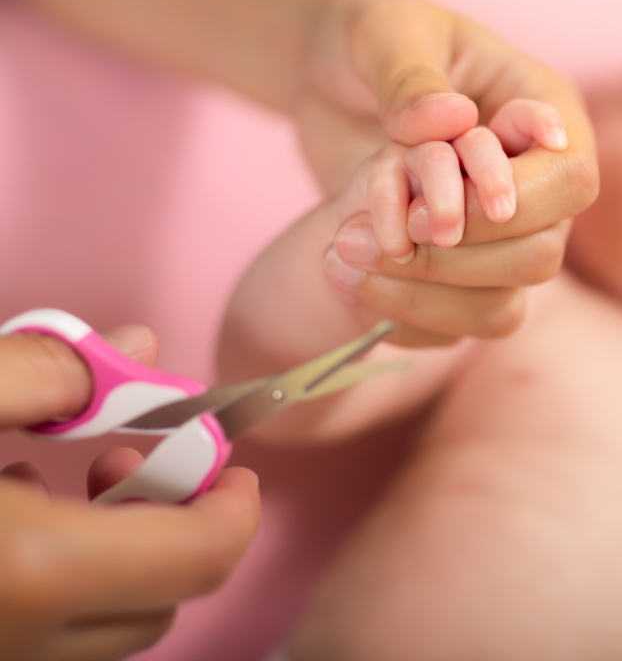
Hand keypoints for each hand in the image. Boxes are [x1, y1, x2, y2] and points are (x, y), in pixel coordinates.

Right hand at [0, 329, 260, 660]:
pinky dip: (56, 583)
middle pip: (162, 603)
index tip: (230, 461)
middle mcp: (21, 642)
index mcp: (34, 572)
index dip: (237, 505)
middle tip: (124, 458)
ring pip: (103, 631)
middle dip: (168, 526)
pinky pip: (44, 637)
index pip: (202, 558)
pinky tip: (5, 519)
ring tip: (53, 483)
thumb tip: (141, 351)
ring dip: (111, 558)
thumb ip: (49, 370)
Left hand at [297, 0, 597, 342]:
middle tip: (371, 234)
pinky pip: (459, 322)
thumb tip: (445, 122)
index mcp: (544, 112)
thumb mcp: (387, 34)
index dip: (516, 202)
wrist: (334, 79)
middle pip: (542, 252)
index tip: (434, 205)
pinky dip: (405, 313)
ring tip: (344, 256)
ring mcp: (503, 234)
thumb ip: (411, 75)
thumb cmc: (376, 39)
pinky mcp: (462, 271)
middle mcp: (537, 183)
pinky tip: (348, 283)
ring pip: (504, 300)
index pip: (571, 178)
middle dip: (454, 254)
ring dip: (426, 292)